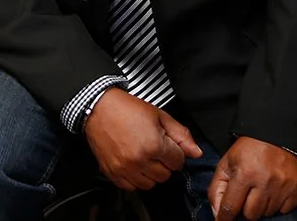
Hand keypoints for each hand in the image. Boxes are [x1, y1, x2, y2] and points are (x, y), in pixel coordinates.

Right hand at [83, 88, 202, 190]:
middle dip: (165, 163)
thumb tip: (196, 152)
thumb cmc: (128, 109)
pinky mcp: (113, 173)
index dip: (176, 152)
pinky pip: (132, 187)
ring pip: (150, 184)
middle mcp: (140, 160)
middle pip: (165, 175)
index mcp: (154, 145)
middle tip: (157, 149)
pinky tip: (135, 164)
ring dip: (151, 173)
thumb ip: (181, 135)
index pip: (178, 162)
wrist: (100, 108)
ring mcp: (125, 169)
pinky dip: (136, 179)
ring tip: (145, 156)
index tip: (169, 145)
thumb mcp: (160, 116)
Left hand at [208, 136, 296, 219]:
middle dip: (245, 208)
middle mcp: (264, 181)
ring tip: (261, 190)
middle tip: (247, 195)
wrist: (276, 134)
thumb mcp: (227, 163)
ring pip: (267, 213)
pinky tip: (274, 191)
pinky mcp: (296, 187)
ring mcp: (282, 185)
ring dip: (262, 206)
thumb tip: (217, 214)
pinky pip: (284, 210)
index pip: (230, 208)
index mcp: (244, 173)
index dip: (224, 218)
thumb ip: (216, 188)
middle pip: (251, 215)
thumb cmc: (249, 149)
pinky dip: (278, 205)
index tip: (224, 220)